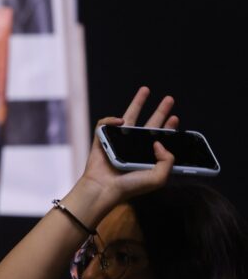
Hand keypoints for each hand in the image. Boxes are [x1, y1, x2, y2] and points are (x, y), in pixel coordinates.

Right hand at [81, 86, 177, 208]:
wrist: (104, 188)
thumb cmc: (129, 186)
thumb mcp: (158, 178)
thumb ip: (167, 160)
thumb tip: (159, 142)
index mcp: (147, 156)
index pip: (160, 138)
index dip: (168, 128)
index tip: (175, 119)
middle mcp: (134, 147)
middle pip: (149, 123)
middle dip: (160, 111)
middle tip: (169, 99)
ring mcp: (118, 142)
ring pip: (128, 116)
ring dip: (137, 102)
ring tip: (146, 90)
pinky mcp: (102, 139)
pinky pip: (106, 123)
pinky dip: (111, 119)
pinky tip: (120, 121)